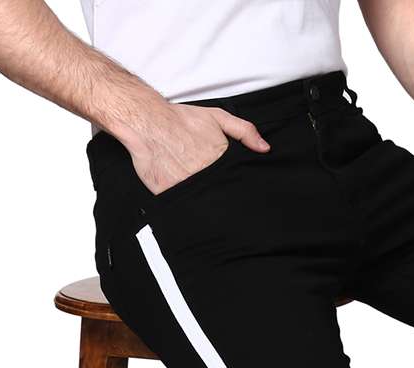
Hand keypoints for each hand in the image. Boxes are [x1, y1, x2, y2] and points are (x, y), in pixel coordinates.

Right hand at [122, 103, 270, 194]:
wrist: (148, 121)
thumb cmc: (181, 119)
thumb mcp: (218, 117)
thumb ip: (244, 131)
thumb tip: (265, 149)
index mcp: (220, 160)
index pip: (235, 181)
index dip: (235, 185)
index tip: (237, 189)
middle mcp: (206, 174)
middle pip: (221, 193)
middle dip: (222, 194)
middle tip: (217, 192)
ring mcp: (188, 185)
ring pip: (204, 202)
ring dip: (205, 202)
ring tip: (201, 194)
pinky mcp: (170, 192)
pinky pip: (181, 204)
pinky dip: (184, 204)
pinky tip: (186, 199)